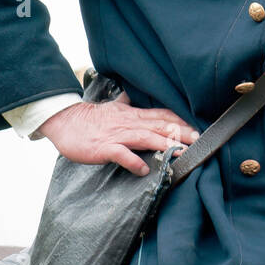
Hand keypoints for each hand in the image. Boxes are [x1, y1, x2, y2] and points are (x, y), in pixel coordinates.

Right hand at [38, 91, 198, 176]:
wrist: (64, 122)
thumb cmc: (89, 119)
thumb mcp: (112, 108)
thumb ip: (125, 103)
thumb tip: (131, 95)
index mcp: (132, 115)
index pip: (161, 115)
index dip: (180, 120)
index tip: (197, 127)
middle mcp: (128, 123)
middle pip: (159, 126)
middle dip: (180, 132)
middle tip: (199, 139)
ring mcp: (116, 135)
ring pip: (144, 138)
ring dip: (164, 144)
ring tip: (181, 152)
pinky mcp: (104, 148)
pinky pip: (120, 154)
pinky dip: (133, 161)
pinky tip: (144, 169)